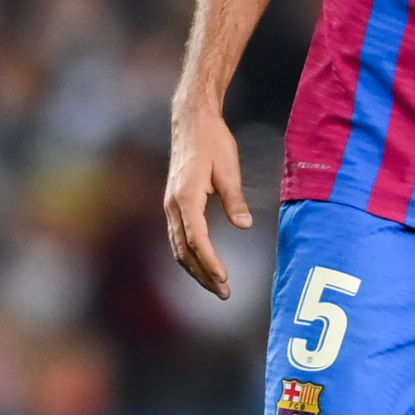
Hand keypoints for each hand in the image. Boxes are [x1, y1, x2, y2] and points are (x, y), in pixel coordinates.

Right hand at [163, 105, 253, 298]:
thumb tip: (244, 226)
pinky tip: (203, 265)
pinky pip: (178, 237)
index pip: (196, 240)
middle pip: (184, 251)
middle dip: (203, 275)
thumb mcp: (229, 169)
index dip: (209, 262)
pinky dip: (189, 256)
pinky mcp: (173, 203)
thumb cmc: (213, 141)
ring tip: (216, 286)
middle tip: (224, 293)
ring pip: (178, 247)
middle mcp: (173, 205)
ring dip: (195, 269)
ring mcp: (170, 205)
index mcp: (186, 197)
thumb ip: (235, 199)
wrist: (191, 120)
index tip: (224, 278)